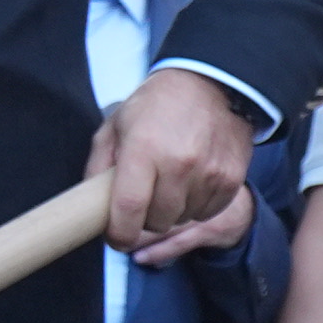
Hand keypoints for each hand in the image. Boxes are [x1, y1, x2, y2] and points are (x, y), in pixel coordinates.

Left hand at [94, 64, 260, 258]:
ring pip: (183, 219)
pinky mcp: (230, 178)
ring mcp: (208, 173)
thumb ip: (99, 166)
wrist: (211, 85)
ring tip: (169, 187)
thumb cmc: (157, 106)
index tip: (115, 238)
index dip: (118, 233)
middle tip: (143, 202)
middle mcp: (178, 164)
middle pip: (157, 221)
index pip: (128, 209)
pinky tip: (190, 186)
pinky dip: (196, 207)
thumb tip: (91, 205)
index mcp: (144, 150)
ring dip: (172, 212)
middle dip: (145, 219)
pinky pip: (208, 212)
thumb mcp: (116, 126)